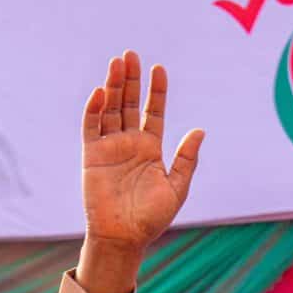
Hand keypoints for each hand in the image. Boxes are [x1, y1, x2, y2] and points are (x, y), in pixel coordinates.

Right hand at [74, 51, 203, 292]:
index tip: (159, 69)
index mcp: (150, 148)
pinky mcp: (92, 155)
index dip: (156, 91)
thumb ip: (187, 159)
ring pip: (111, 109)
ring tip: (117, 63)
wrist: (124, 238)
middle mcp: (129, 143)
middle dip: (131, 80)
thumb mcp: (177, 187)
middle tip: (131, 54)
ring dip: (113, 86)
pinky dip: (95, 109)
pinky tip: (102, 92)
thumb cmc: (152, 218)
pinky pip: (91, 127)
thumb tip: (200, 130)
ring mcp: (110, 147)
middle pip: (130, 103)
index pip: (153, 112)